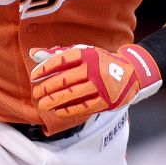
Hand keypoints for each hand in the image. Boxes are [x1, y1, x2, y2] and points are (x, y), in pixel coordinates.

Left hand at [29, 44, 161, 131]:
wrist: (133, 73)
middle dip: (47, 87)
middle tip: (36, 93)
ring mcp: (102, 86)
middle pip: (65, 79)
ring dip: (54, 100)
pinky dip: (69, 110)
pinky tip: (58, 111)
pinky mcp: (107, 101)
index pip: (62, 60)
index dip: (45, 68)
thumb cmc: (100, 62)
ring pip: (73, 94)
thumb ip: (58, 54)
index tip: (33, 76)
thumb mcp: (83, 53)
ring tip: (42, 104)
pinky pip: (84, 107)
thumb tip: (33, 53)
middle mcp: (95, 69)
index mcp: (88, 54)